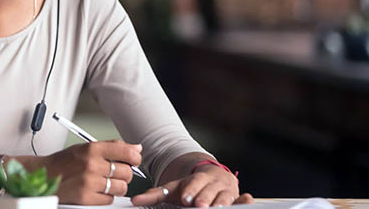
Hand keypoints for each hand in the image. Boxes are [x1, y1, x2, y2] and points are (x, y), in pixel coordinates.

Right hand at [34, 139, 142, 204]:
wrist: (43, 175)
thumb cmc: (64, 162)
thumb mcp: (86, 147)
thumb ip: (112, 146)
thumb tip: (136, 148)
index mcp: (92, 149)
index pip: (126, 152)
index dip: (135, 158)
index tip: (134, 160)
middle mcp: (92, 165)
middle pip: (126, 172)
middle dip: (124, 174)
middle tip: (115, 173)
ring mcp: (89, 182)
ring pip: (121, 187)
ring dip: (116, 187)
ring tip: (105, 182)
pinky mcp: (86, 198)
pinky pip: (110, 199)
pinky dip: (106, 196)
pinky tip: (97, 190)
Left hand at [131, 164, 252, 206]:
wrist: (211, 177)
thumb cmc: (190, 187)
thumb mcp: (173, 189)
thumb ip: (155, 195)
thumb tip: (134, 201)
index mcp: (196, 179)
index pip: (193, 184)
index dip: (191, 190)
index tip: (186, 198)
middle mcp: (212, 183)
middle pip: (209, 191)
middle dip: (205, 198)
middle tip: (200, 205)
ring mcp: (226, 190)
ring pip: (225, 196)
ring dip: (223, 202)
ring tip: (218, 208)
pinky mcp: (237, 197)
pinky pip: (242, 199)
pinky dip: (245, 200)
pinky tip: (248, 200)